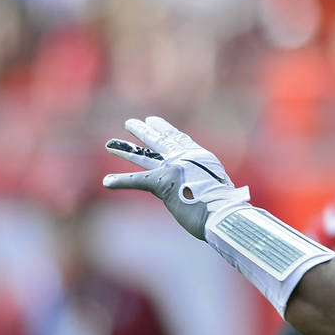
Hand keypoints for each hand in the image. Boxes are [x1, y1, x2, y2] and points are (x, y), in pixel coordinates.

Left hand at [103, 116, 249, 238]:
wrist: (224, 212)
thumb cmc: (227, 208)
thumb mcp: (221, 190)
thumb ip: (210, 186)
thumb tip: (213, 193)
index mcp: (202, 159)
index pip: (181, 141)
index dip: (166, 130)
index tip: (154, 121)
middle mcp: (187, 159)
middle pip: (161, 142)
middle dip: (145, 132)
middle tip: (131, 123)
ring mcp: (174, 168)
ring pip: (145, 157)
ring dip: (127, 150)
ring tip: (109, 144)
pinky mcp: (162, 182)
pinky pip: (137, 181)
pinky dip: (121, 181)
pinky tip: (107, 181)